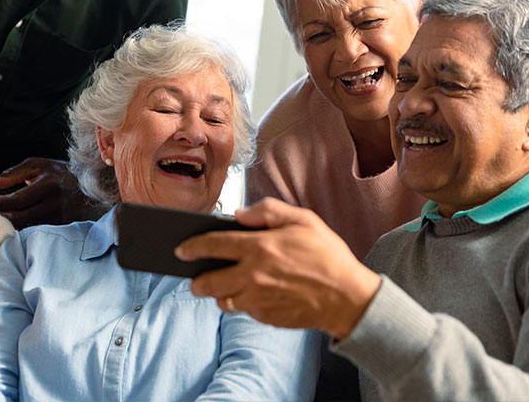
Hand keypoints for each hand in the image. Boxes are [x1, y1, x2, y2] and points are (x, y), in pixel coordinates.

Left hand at [0, 157, 106, 228]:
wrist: (83, 183)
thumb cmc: (55, 172)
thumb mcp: (35, 165)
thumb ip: (13, 173)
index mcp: (48, 185)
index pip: (21, 198)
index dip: (3, 202)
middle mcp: (55, 202)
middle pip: (23, 216)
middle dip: (4, 216)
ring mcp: (59, 216)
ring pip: (29, 225)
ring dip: (12, 223)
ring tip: (1, 218)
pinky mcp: (60, 224)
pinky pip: (37, 229)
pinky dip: (24, 227)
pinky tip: (16, 222)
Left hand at [175, 197, 380, 338]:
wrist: (349, 298)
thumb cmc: (327, 255)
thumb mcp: (302, 219)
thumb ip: (267, 211)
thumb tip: (239, 215)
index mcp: (259, 247)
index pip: (213, 245)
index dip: (192, 247)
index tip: (180, 249)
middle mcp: (253, 275)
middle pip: (208, 282)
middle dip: (196, 280)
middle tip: (195, 278)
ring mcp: (258, 300)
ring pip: (224, 300)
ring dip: (220, 293)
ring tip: (226, 285)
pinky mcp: (266, 317)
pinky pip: (244, 310)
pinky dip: (244, 303)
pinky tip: (254, 294)